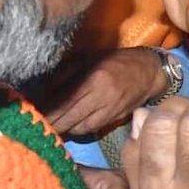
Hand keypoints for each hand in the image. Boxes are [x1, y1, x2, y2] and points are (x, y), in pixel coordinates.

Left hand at [41, 48, 167, 136]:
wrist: (151, 71)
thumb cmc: (118, 61)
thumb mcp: (90, 59)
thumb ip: (67, 73)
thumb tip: (45, 89)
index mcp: (93, 80)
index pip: (62, 101)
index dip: (47, 110)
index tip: (37, 113)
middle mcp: (101, 98)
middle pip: (68, 118)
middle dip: (53, 122)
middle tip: (42, 123)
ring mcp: (109, 110)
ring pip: (78, 127)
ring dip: (65, 128)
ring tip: (56, 125)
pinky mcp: (115, 119)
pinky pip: (91, 129)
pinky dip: (79, 129)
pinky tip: (74, 125)